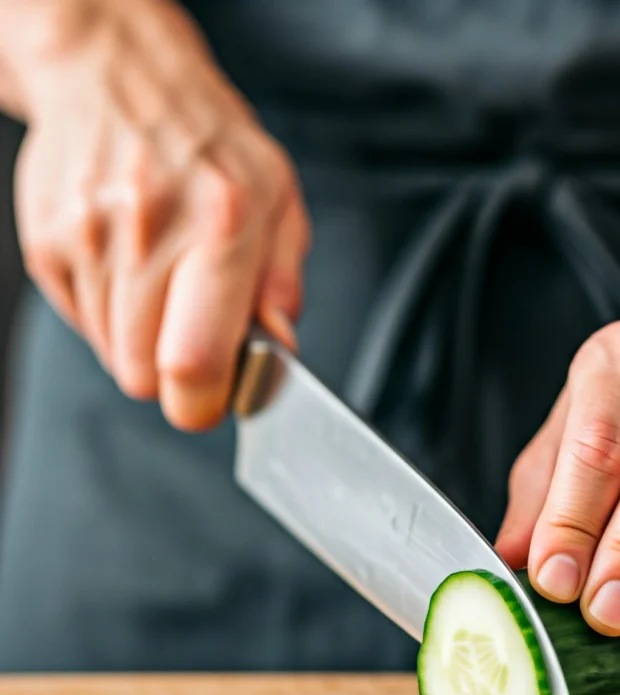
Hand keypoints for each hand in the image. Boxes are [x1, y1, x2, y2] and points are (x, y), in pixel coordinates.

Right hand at [12, 0, 309, 428]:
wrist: (119, 76)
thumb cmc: (211, 146)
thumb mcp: (280, 202)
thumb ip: (282, 286)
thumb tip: (277, 349)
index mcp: (221, 224)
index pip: (193, 361)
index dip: (203, 403)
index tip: (214, 399)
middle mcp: (148, 230)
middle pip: (143, 375)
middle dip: (175, 375)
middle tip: (196, 334)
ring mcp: (88, 236)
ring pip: (112, 356)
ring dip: (143, 343)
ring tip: (165, 284)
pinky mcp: (46, 242)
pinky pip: (83, 325)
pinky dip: (112, 316)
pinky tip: (132, 269)